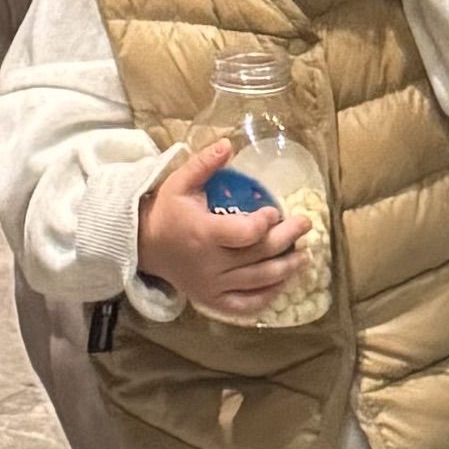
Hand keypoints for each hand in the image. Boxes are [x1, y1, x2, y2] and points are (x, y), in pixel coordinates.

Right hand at [136, 133, 307, 322]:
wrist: (143, 246)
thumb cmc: (166, 211)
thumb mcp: (180, 183)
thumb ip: (204, 163)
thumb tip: (229, 143)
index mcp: (203, 233)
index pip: (244, 234)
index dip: (265, 223)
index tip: (275, 211)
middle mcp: (210, 263)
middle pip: (258, 256)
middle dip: (288, 240)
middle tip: (305, 225)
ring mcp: (212, 286)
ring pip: (257, 281)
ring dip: (286, 269)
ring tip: (305, 256)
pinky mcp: (211, 300)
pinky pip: (245, 305)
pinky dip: (266, 297)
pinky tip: (281, 284)